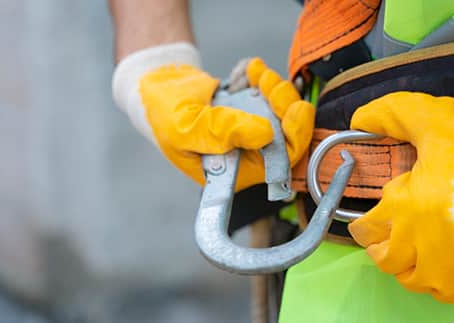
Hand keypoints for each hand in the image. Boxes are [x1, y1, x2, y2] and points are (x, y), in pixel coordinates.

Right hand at [139, 58, 314, 190]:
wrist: (158, 88)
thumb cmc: (165, 116)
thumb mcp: (185, 127)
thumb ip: (221, 132)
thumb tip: (266, 133)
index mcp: (234, 171)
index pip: (278, 163)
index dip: (294, 138)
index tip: (295, 108)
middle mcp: (249, 153)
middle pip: (288, 133)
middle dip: (283, 101)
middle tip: (266, 80)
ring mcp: (253, 128)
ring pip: (284, 108)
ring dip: (271, 85)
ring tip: (250, 74)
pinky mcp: (253, 106)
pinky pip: (269, 89)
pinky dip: (257, 76)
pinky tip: (240, 75)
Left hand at [348, 92, 453, 307]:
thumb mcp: (441, 119)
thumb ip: (395, 114)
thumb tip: (360, 118)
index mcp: (409, 208)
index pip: (366, 229)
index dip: (365, 223)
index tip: (371, 220)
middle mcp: (424, 247)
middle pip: (385, 259)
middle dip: (383, 245)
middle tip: (393, 233)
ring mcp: (452, 272)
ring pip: (413, 280)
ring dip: (409, 265)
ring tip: (418, 247)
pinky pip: (448, 295)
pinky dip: (442, 281)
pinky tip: (448, 261)